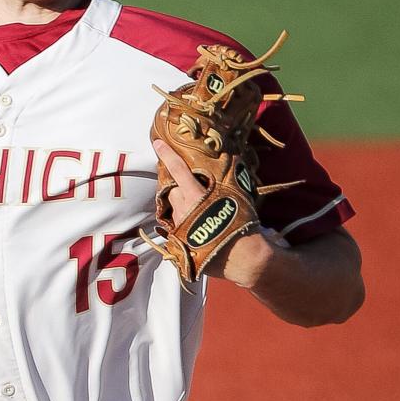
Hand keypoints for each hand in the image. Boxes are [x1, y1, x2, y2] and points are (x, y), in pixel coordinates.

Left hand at [151, 136, 286, 289]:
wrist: (241, 257)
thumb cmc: (242, 223)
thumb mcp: (237, 196)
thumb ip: (228, 178)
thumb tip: (231, 158)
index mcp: (195, 195)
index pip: (177, 170)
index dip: (167, 155)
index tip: (157, 143)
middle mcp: (183, 209)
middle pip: (171, 189)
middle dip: (174, 183)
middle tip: (184, 180)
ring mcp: (179, 226)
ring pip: (173, 207)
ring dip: (179, 202)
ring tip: (194, 204)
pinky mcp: (179, 241)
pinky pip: (177, 224)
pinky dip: (183, 219)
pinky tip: (195, 222)